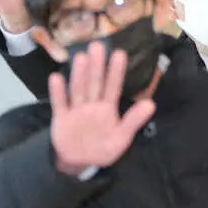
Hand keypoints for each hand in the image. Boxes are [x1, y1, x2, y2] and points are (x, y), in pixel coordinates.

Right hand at [49, 43, 155, 174]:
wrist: (79, 162)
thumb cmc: (102, 148)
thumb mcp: (121, 138)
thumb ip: (133, 121)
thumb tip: (151, 103)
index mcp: (108, 108)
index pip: (113, 87)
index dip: (116, 72)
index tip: (119, 54)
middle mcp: (92, 105)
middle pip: (95, 83)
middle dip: (96, 66)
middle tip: (97, 45)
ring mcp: (76, 110)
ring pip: (78, 90)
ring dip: (79, 75)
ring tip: (81, 57)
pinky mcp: (61, 118)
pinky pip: (59, 104)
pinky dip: (58, 93)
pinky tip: (56, 78)